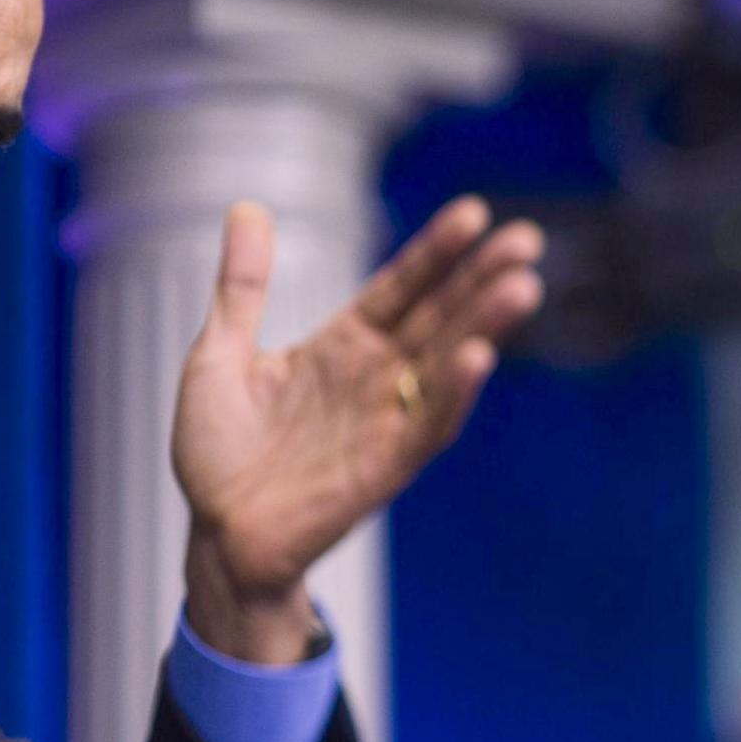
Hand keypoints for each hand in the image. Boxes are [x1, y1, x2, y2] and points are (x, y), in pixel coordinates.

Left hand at [172, 195, 543, 662]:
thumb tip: (248, 207)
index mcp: (340, 347)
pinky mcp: (382, 468)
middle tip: (526, 239)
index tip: (474, 212)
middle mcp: (372, 380)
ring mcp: (382, 423)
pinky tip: (477, 357)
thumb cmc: (217, 452)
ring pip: (444, 367)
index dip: (435, 253)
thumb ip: (243, 286)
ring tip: (521, 287)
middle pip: (438, 319)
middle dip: (481, 280)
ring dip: (484, 329)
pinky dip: (451, 393)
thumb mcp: (219, 354)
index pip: (400, 289)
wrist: (215, 534)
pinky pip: (424, 427)